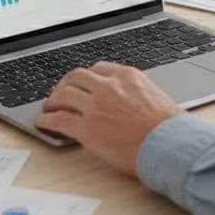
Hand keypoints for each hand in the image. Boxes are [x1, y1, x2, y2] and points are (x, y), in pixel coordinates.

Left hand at [35, 61, 182, 176]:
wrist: (170, 146)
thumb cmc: (170, 128)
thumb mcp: (156, 97)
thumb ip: (137, 93)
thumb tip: (130, 101)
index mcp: (127, 77)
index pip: (99, 68)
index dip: (87, 77)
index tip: (82, 83)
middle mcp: (108, 87)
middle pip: (77, 77)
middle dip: (65, 83)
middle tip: (61, 92)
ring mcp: (96, 107)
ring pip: (63, 95)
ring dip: (53, 100)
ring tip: (49, 107)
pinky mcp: (86, 129)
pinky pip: (58, 120)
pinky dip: (47, 120)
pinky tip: (44, 122)